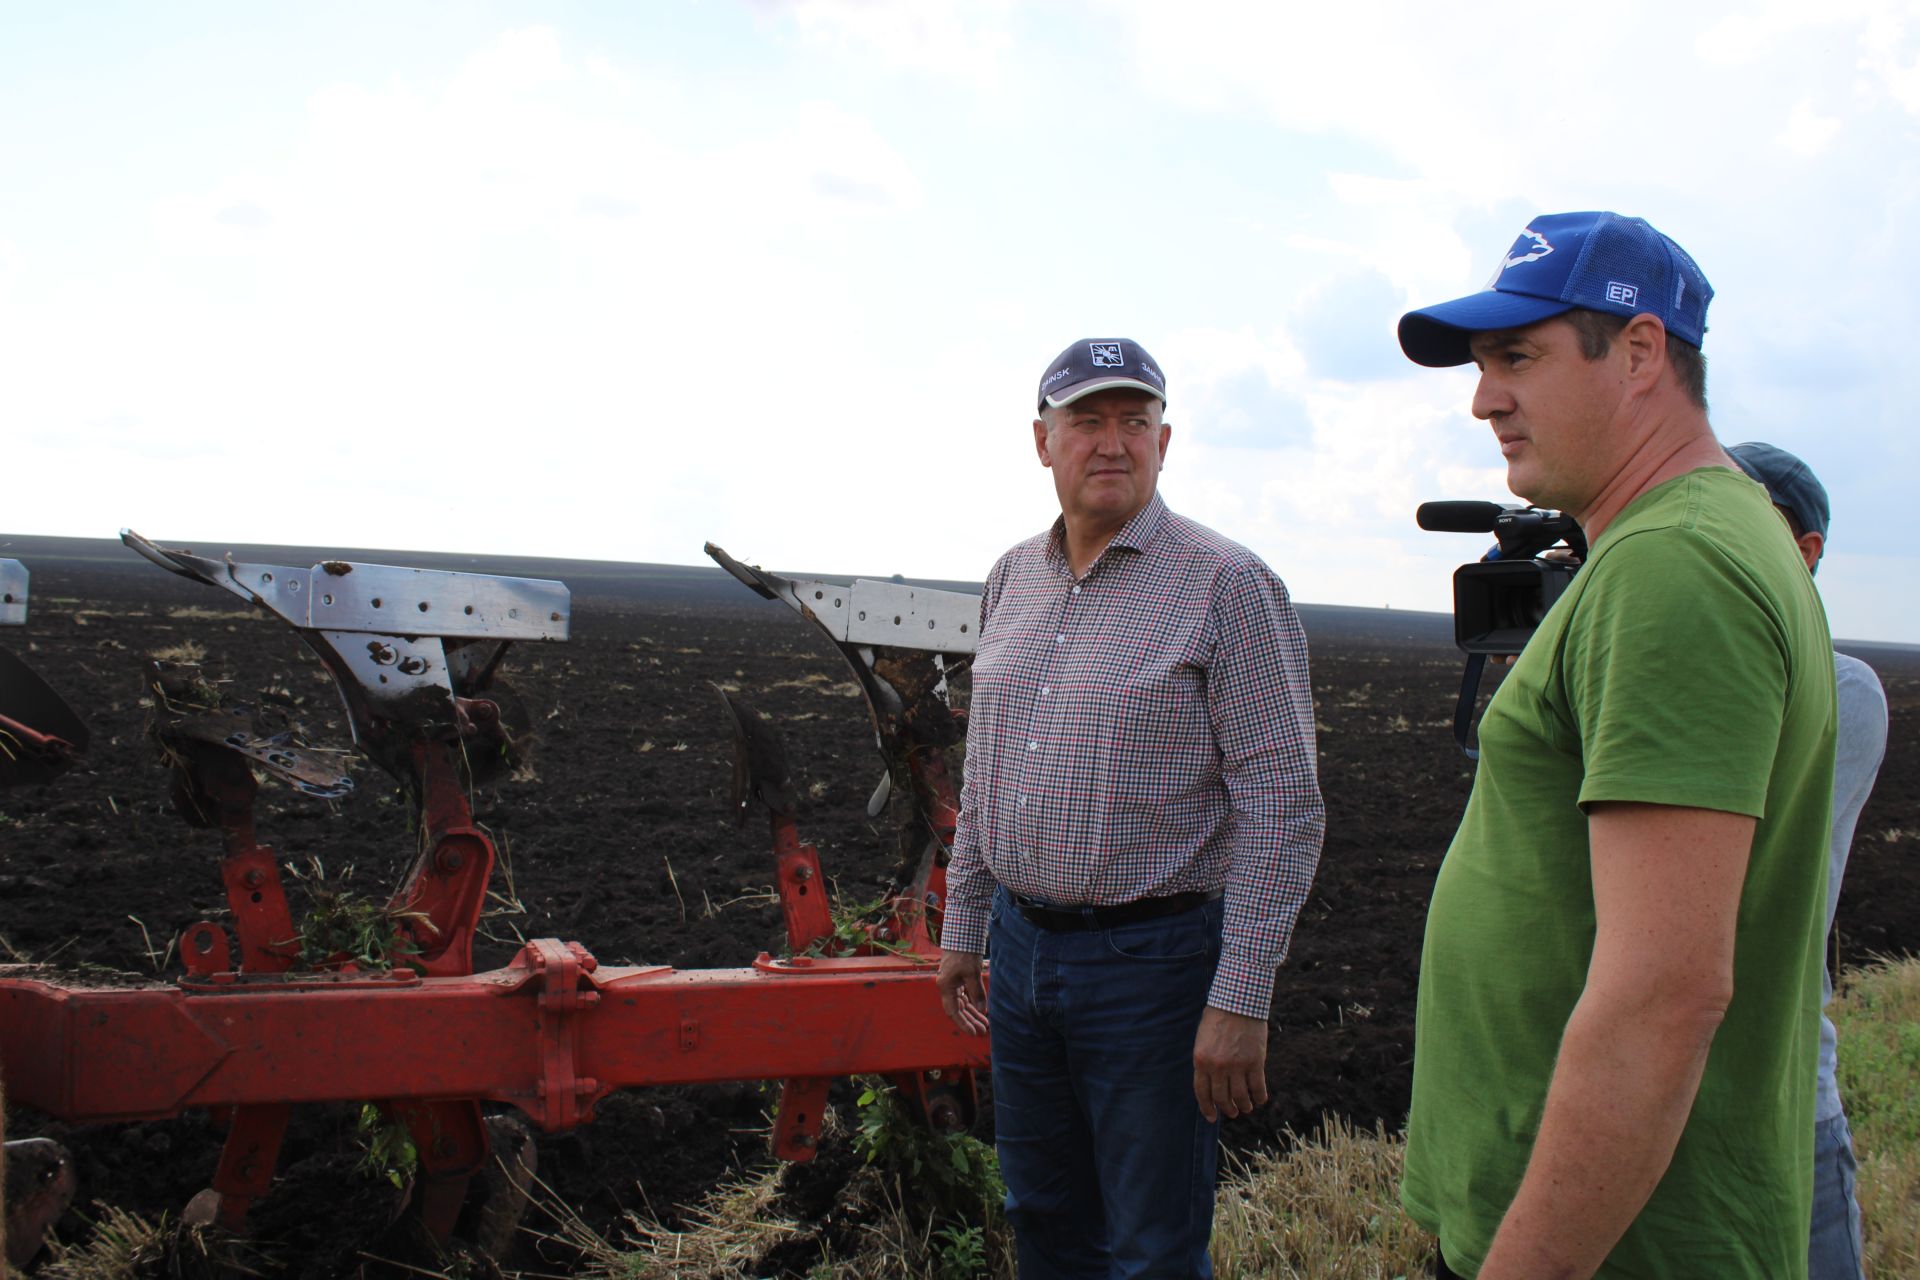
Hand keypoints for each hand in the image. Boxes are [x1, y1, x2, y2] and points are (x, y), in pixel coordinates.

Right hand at [936, 950, 989, 1035]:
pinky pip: (966, 997)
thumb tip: (982, 1010)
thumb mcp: (973, 973)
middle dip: (970, 1021)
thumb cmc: (965, 953)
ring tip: (985, 1024)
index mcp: (946, 987)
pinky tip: (982, 1011)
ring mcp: (953, 984)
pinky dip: (974, 1004)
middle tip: (983, 1031)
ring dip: (973, 1014)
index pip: (953, 1012)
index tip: (974, 1033)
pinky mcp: (959, 980)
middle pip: (958, 1010)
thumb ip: (977, 992)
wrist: (962, 935)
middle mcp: (947, 988)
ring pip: (963, 1004)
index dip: (963, 1024)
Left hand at [1192, 1006, 1267, 1121]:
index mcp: (1201, 1060)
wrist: (1238, 1001)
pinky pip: (1258, 1087)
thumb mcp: (1202, 1039)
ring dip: (1243, 1106)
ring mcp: (1237, 1066)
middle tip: (1232, 1112)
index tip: (1212, 1117)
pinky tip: (1260, 1099)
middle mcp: (1218, 1067)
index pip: (1202, 1093)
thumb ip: (1205, 1060)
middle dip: (1227, 1109)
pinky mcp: (1255, 1062)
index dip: (1207, 1108)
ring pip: (1240, 1096)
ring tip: (1246, 1107)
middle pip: (1222, 1098)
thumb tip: (1211, 1081)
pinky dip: (1259, 1097)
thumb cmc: (1218, 1016)